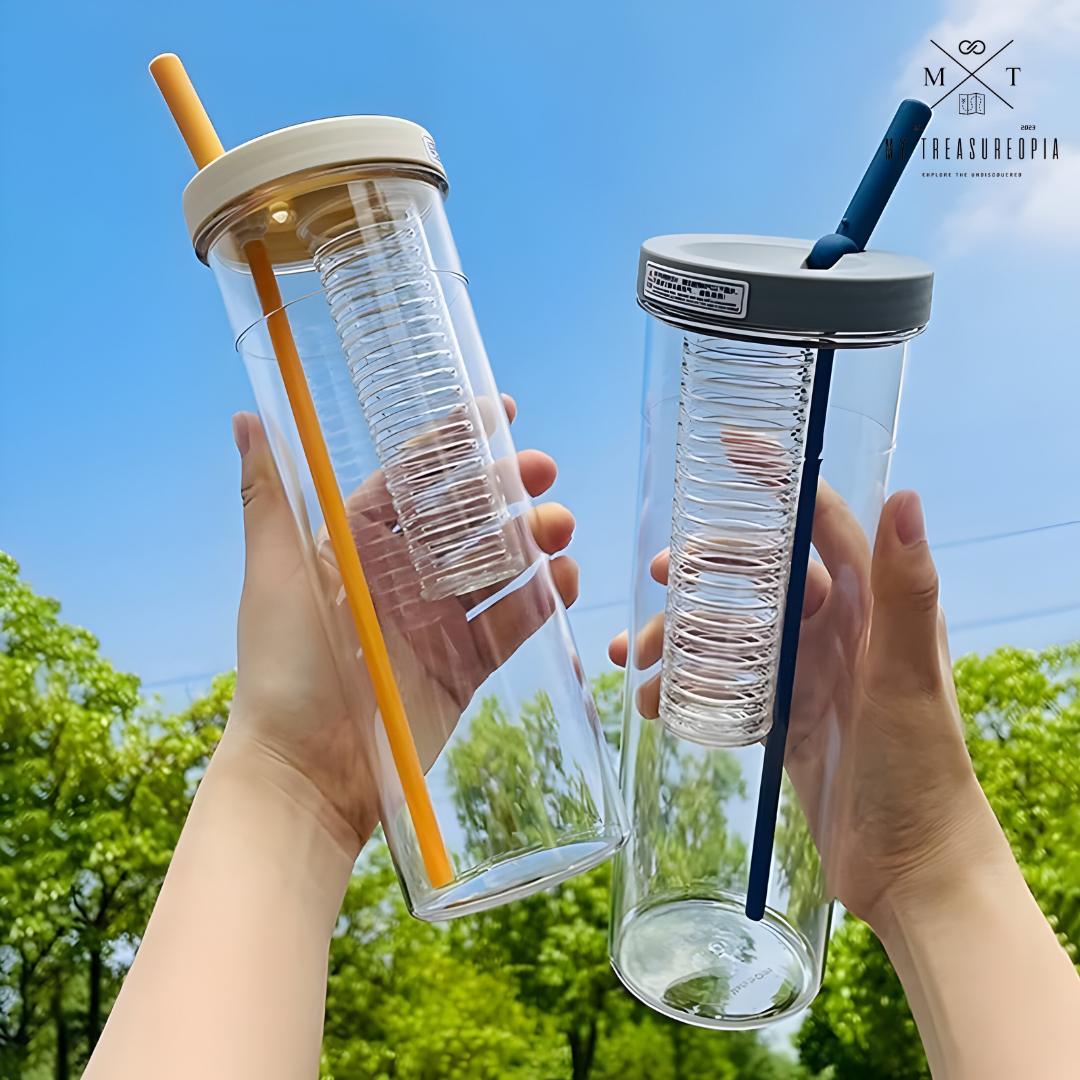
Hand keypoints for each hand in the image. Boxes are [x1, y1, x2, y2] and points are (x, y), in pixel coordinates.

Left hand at [227, 395, 577, 851]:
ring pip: (498, 568)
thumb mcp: (276, 573)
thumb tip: (249, 417)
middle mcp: (401, 579)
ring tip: (559, 528)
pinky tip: (563, 580)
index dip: (455, 444)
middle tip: (544, 470)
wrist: (308, 773)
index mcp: (357, 547)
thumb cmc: (284, 668)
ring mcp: (437, 624)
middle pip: (466, 519)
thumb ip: (269, 497)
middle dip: (507, 490)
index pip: (414, 481)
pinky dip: (541, 600)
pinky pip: (511, 625)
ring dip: (533, 541)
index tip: (501, 412)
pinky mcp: (464, 668)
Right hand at [609, 483, 988, 929]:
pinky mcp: (786, 719)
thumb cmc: (919, 769)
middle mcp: (839, 630)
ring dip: (681, 638)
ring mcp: (809, 675)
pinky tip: (653, 702)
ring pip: (732, 633)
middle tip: (658, 581)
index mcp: (871, 605)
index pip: (820, 521)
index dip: (778, 480)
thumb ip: (906, 588)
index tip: (732, 448)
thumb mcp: (907, 675)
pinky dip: (688, 688)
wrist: (910, 867)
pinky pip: (727, 686)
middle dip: (705, 572)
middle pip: (759, 577)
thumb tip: (906, 493)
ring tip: (633, 659)